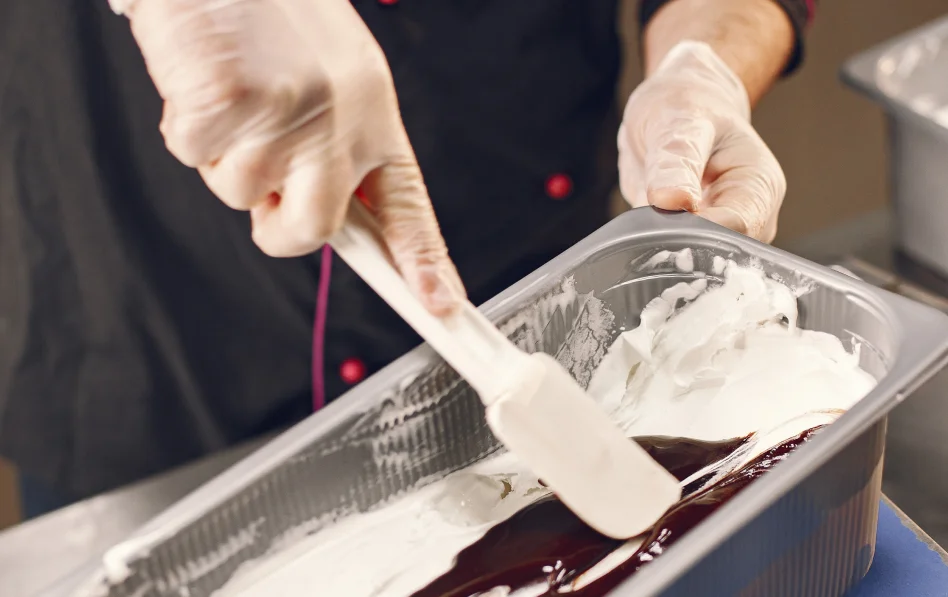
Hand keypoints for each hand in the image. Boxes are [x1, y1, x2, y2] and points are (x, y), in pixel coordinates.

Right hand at [115, 0, 464, 314]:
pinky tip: (204, 78)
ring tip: (236, 91)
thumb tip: (328, 218)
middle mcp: (337, 123)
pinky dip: (186, 122)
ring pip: (239, 194)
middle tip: (265, 180)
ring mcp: (282, 117)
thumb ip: (338, 150)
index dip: (423, 262)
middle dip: (278, 225)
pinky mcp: (225, 105)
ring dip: (223, 154)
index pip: (406, 206)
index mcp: (373, 116)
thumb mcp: (339, 80)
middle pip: (313, 232)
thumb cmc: (278, 15)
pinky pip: (192, 154)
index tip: (441, 305)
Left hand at [618, 41, 785, 242]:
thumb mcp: (680, 119)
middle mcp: (750, 217)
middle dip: (680, 245)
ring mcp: (722, 234)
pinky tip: (646, 231)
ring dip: (666, 251)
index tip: (664, 220)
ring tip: (647, 221)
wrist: (678, 109)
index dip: (696, 231)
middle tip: (647, 224)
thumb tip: (671, 200)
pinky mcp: (694, 241)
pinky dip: (657, 250)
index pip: (736, 229)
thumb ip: (677, 158)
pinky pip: (675, 258)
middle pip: (717, 254)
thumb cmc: (688, 106)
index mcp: (759, 186)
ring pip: (695, 263)